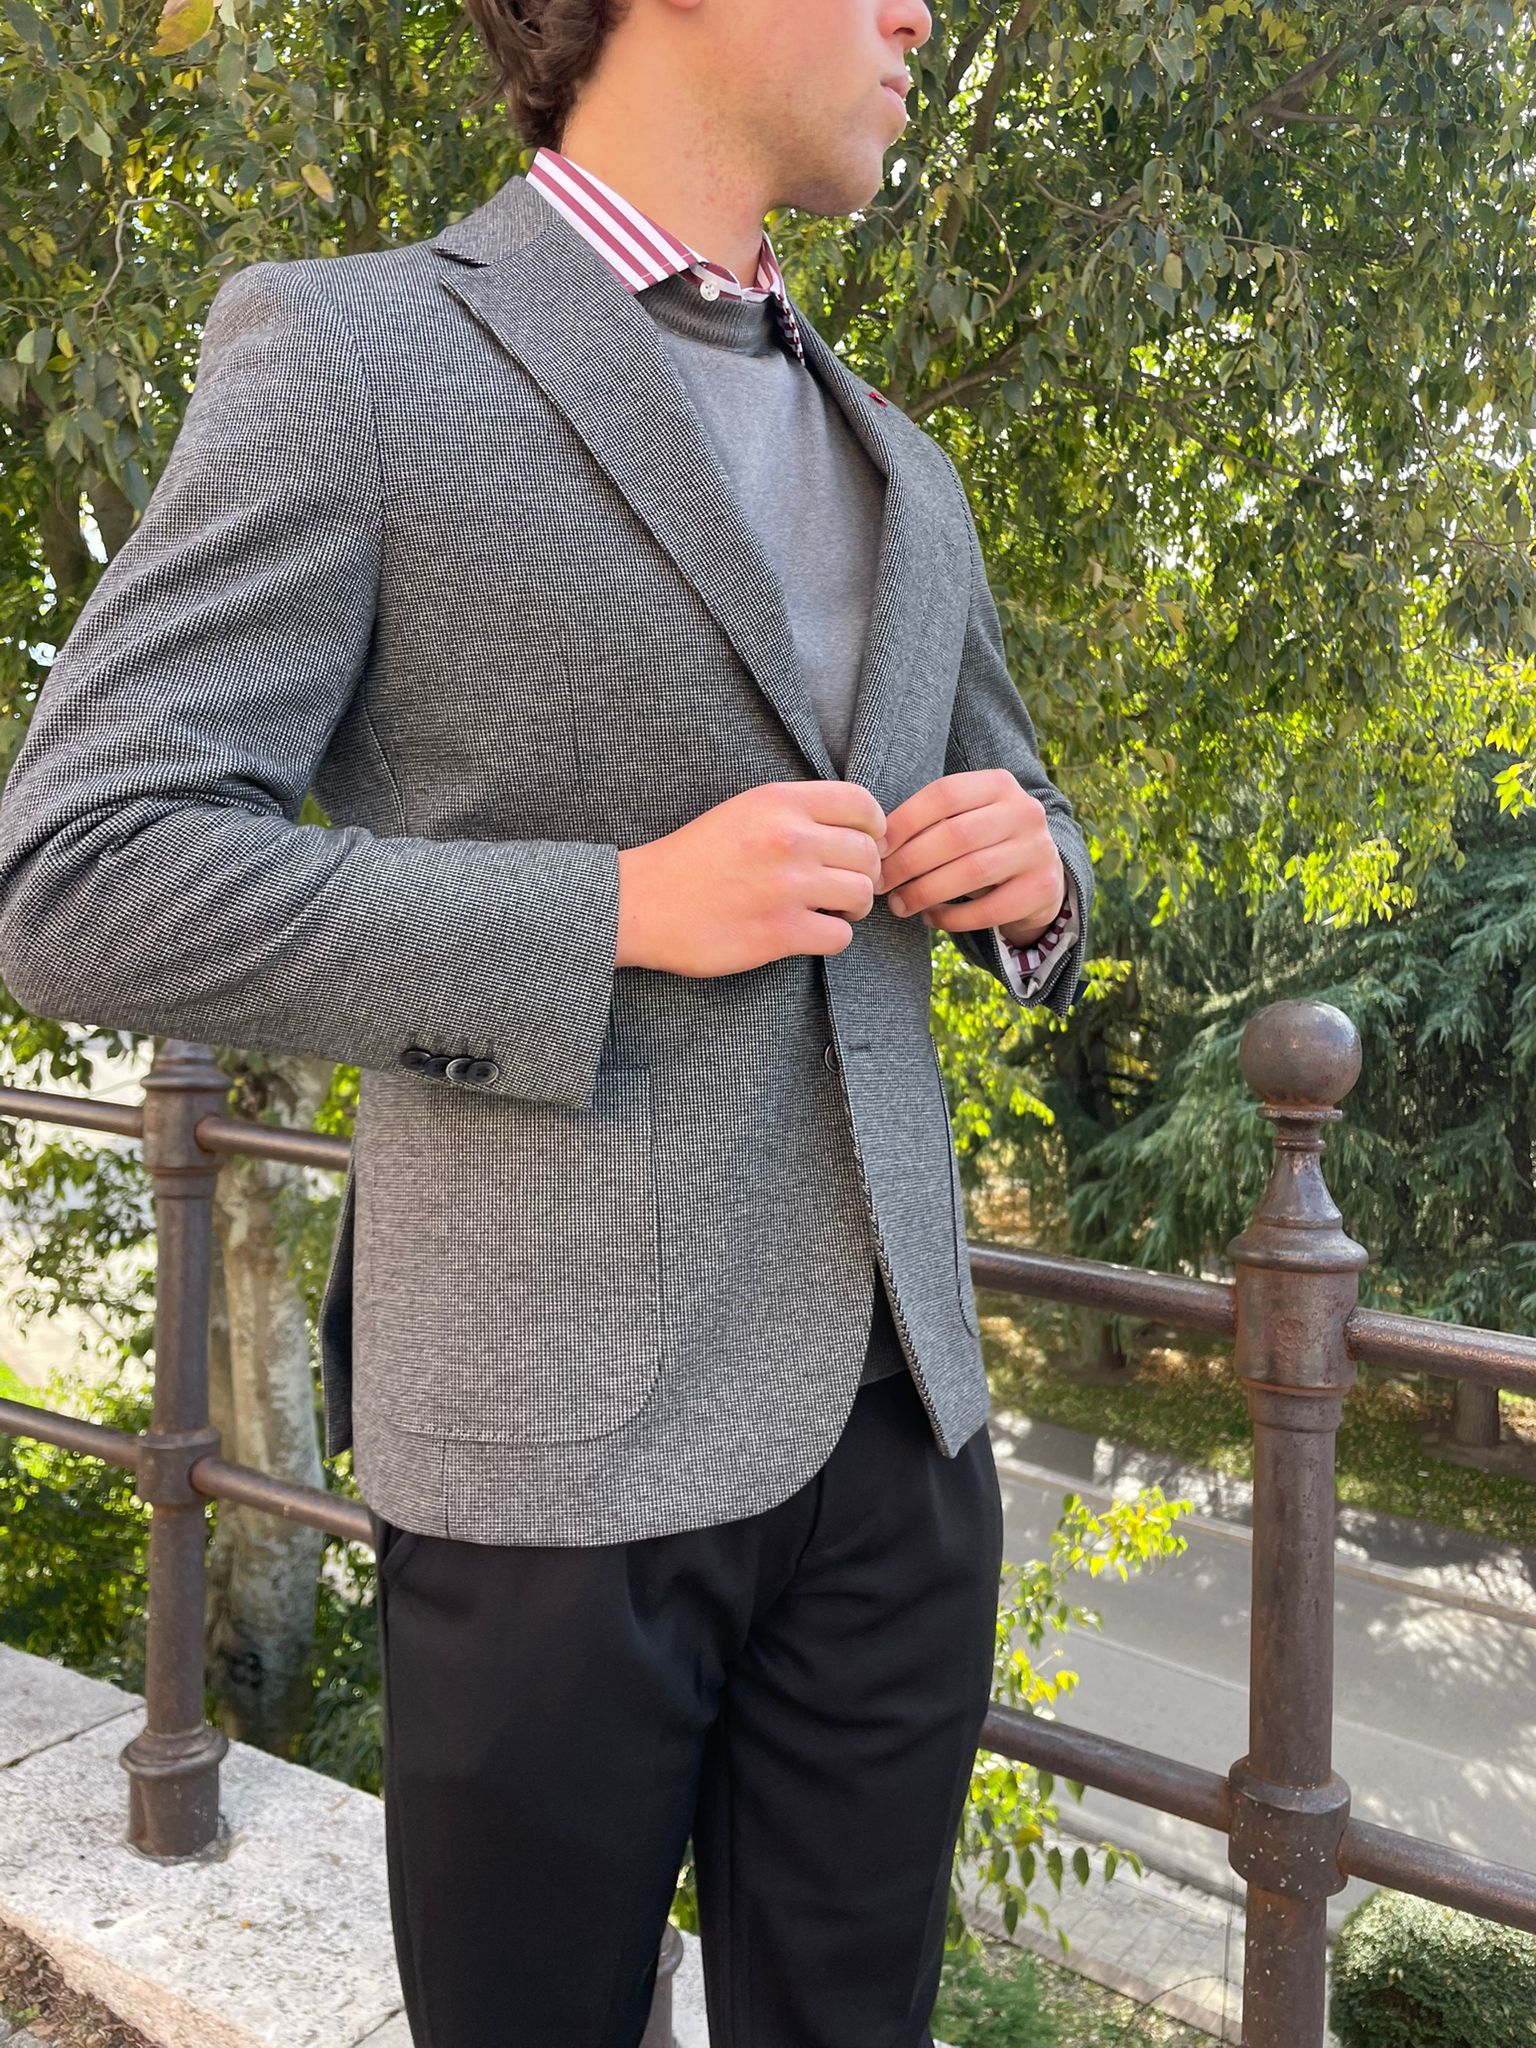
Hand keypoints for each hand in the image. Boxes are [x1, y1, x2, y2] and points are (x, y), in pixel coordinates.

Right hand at [616, 781, 886, 975]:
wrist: (641, 903)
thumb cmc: (693, 859)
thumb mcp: (743, 811)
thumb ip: (795, 813)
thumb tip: (856, 830)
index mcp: (779, 802)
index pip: (862, 804)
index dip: (874, 828)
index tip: (863, 845)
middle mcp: (788, 839)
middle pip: (868, 853)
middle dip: (863, 873)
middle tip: (842, 886)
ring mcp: (787, 886)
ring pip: (861, 894)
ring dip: (852, 908)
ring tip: (830, 910)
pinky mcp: (780, 932)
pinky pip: (840, 937)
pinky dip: (832, 939)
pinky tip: (809, 933)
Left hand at [876, 768, 1064, 942]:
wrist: (1040, 874)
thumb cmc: (983, 844)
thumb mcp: (964, 820)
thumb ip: (930, 822)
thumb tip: (874, 845)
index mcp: (998, 784)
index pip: (943, 795)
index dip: (904, 823)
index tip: (875, 849)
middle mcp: (1024, 811)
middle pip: (955, 835)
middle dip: (908, 862)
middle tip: (880, 883)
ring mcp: (1038, 850)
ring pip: (971, 872)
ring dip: (925, 892)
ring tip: (899, 904)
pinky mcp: (1042, 889)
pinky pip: (989, 909)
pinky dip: (952, 918)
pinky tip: (931, 917)